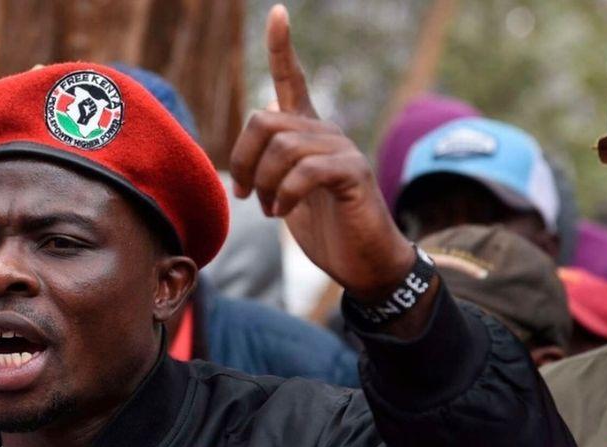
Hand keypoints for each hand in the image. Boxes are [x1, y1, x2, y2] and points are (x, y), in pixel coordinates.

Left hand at [229, 4, 415, 303]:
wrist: (362, 263)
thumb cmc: (325, 229)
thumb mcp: (285, 193)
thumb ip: (270, 164)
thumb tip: (254, 133)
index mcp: (308, 133)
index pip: (292, 81)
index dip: (282, 48)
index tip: (277, 13)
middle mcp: (327, 133)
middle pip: (264, 121)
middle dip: (243, 161)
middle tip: (248, 195)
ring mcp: (343, 150)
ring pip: (282, 147)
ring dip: (265, 184)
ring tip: (271, 209)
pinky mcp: (353, 173)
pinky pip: (305, 170)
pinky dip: (285, 194)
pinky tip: (283, 212)